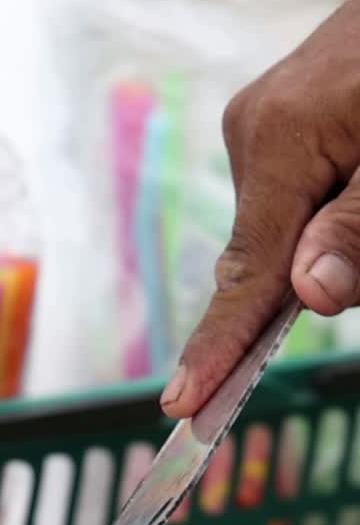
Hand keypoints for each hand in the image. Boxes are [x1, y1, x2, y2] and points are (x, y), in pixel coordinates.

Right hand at [161, 0, 359, 417]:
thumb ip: (359, 228)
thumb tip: (310, 296)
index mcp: (278, 141)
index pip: (246, 274)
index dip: (218, 348)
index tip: (183, 404)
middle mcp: (253, 132)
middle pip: (268, 255)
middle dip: (308, 282)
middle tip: (356, 261)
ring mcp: (262, 123)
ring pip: (285, 228)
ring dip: (330, 241)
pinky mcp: (280, 119)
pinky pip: (293, 194)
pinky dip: (326, 213)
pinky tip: (354, 191)